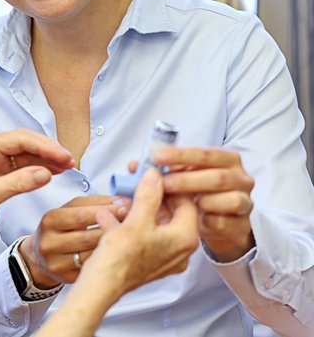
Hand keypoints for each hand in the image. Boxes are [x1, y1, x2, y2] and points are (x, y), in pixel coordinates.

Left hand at [0, 129, 74, 253]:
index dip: (44, 146)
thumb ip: (18, 182)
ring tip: (67, 165)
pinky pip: (23, 165)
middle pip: (25, 142)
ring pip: (26, 153)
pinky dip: (39, 167)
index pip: (18, 139)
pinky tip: (54, 171)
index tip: (62, 155)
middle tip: (69, 160)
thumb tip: (45, 172)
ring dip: (46, 158)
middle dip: (48, 150)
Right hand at [20, 196, 128, 286]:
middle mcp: (50, 242)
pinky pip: (93, 267)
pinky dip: (107, 258)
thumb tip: (120, 201)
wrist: (40, 255)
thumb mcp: (68, 210)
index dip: (106, 210)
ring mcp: (57, 263)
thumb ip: (92, 204)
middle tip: (133, 221)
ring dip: (114, 244)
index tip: (126, 205)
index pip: (81, 215)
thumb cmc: (60, 228)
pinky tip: (117, 251)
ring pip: (93, 253)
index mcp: (50, 220)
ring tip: (129, 236)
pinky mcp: (66, 278)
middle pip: (89, 236)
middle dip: (114, 227)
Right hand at [84, 168, 199, 295]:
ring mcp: (163, 256)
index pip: (187, 201)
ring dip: (138, 206)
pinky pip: (143, 234)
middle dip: (151, 193)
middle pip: (171, 211)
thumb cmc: (121, 259)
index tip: (157, 172)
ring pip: (155, 222)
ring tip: (122, 196)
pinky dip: (129, 222)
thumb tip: (155, 176)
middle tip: (137, 179)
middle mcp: (179, 249)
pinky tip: (111, 215)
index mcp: (184, 238)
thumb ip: (149, 194)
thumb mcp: (137, 219)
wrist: (102, 286)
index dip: (170, 183)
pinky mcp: (147, 259)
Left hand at [154, 146, 255, 261]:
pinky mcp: (242, 225)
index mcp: (227, 160)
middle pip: (218, 177)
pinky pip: (226, 223)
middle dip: (186, 180)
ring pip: (229, 199)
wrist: (219, 224)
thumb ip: (162, 169)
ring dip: (201, 201)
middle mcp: (241, 178)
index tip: (158, 157)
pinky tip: (195, 221)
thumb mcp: (182, 176)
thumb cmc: (198, 193)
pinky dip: (208, 221)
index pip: (205, 154)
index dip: (181, 155)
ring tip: (179, 204)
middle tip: (162, 184)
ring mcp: (245, 202)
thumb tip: (134, 166)